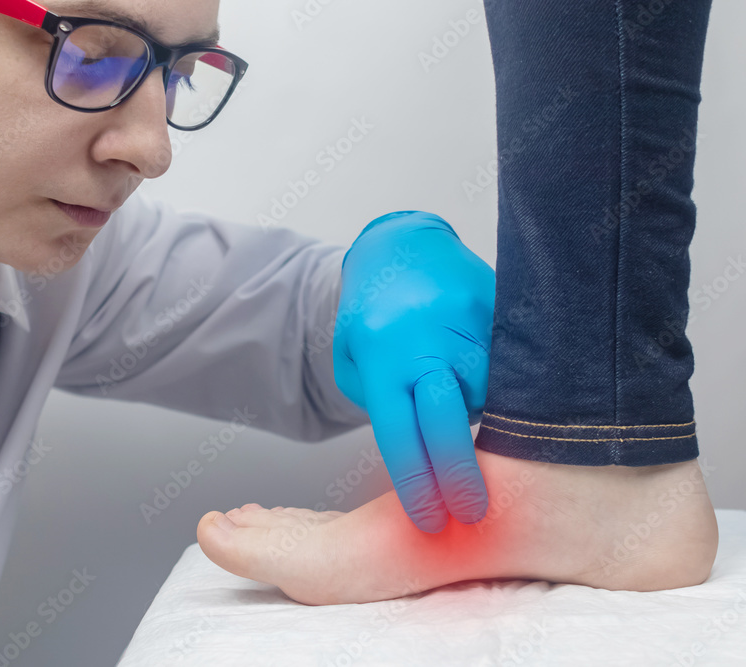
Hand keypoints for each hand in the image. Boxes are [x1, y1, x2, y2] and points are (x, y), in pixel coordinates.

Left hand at [333, 211, 494, 532]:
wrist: (401, 247)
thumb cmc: (373, 316)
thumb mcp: (354, 362)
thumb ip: (385, 405)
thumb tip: (430, 454)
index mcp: (383, 358)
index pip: (401, 436)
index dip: (419, 485)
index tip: (433, 521)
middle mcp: (427, 340)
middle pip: (449, 421)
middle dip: (462, 474)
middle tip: (473, 512)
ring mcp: (468, 322)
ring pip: (490, 394)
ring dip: (484, 420)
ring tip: (474, 417)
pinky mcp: (500, 308)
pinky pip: (511, 365)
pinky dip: (506, 388)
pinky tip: (502, 392)